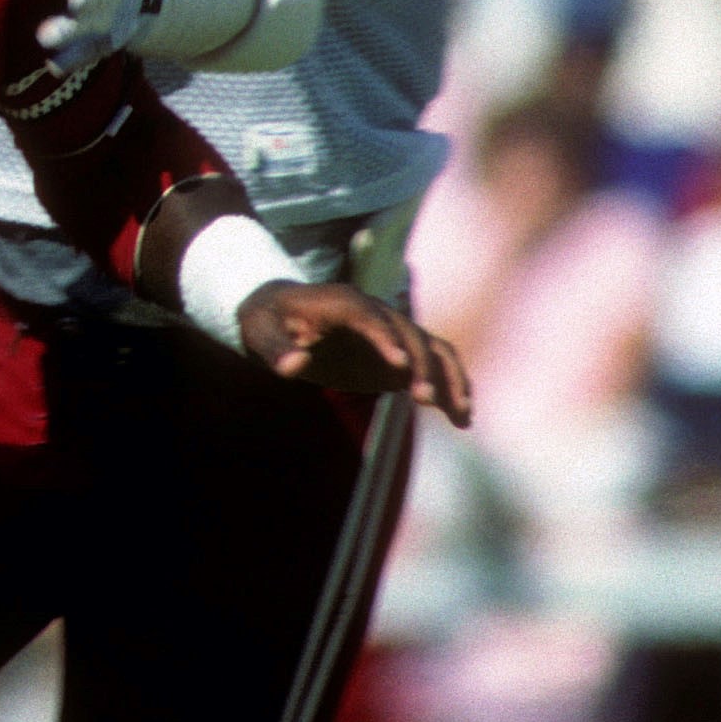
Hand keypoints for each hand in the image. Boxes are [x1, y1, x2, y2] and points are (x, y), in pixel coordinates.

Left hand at [236, 282, 470, 422]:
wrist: (281, 314)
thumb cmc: (267, 320)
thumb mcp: (259, 331)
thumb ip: (275, 348)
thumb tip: (294, 366)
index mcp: (343, 302)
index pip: (370, 318)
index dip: (385, 339)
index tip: (397, 366)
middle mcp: (376, 313)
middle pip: (411, 335)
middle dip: (421, 366)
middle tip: (422, 400)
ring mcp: (392, 332)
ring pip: (433, 349)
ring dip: (449, 378)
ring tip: (461, 413)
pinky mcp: (397, 354)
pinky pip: (433, 366)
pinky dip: (450, 388)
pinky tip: (461, 419)